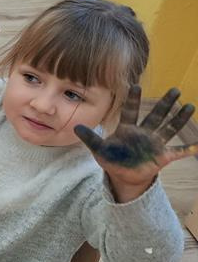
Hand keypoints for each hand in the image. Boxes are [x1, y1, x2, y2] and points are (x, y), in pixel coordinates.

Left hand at [75, 86, 197, 198]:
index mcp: (127, 129)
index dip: (133, 99)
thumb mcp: (99, 150)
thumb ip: (90, 139)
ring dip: (179, 119)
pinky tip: (197, 144)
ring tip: (189, 106)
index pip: (130, 111)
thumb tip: (75, 128)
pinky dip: (188, 149)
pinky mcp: (163, 156)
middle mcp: (144, 132)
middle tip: (175, 90)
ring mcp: (155, 143)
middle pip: (156, 115)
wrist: (123, 176)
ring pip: (169, 128)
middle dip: (165, 103)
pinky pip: (178, 152)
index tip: (135, 85)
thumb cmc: (112, 159)